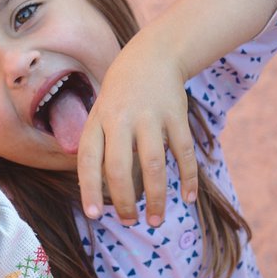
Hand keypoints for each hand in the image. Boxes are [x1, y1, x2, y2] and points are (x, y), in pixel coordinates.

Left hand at [77, 35, 198, 227]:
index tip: (94, 214)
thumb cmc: (121, 95)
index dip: (89, 188)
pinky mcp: (176, 115)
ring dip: (156, 197)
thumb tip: (97, 192)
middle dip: (124, 201)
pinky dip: (188, 177)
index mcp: (98, 120)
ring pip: (153, 164)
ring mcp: (150, 116)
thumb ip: (98, 146)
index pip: (88, 159)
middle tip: (131, 221)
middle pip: (119, 167)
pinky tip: (188, 197)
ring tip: (157, 220)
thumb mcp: (100, 113)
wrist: (153, 55)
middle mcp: (121, 118)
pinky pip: (184, 152)